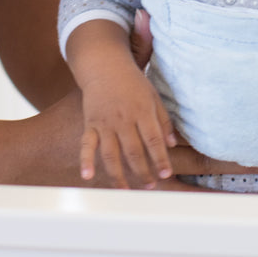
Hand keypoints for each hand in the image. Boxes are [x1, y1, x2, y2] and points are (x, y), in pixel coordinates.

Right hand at [77, 64, 176, 187]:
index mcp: (143, 111)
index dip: (160, 158)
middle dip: (142, 171)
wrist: (105, 66)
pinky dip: (85, 161)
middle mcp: (124, 119)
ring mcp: (105, 123)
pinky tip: (87, 176)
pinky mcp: (90, 124)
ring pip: (111, 154)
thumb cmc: (133, 83)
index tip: (165, 174)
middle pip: (133, 151)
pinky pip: (86, 145)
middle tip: (149, 187)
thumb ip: (164, 120)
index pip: (153, 140)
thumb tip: (172, 144)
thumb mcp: (154, 96)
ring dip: (118, 174)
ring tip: (125, 191)